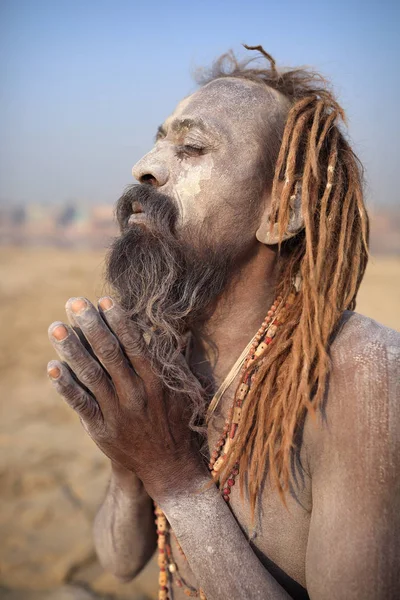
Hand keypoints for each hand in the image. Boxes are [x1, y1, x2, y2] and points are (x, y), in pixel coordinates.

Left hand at [47, 297, 205, 500]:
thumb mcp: (183, 388)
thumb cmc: (176, 420)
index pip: (135, 344)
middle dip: (91, 326)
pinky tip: (52, 367)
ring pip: (91, 375)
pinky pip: (81, 404)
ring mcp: (116, 412)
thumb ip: (175, 359)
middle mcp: (136, 393)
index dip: (119, 321)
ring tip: (55, 326)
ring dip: (71, 349)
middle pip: (109, 354)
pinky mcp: (101, 428)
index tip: (104, 300)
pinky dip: (65, 386)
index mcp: (157, 380)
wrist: (167, 465)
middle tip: (74, 302)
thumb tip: (174, 328)